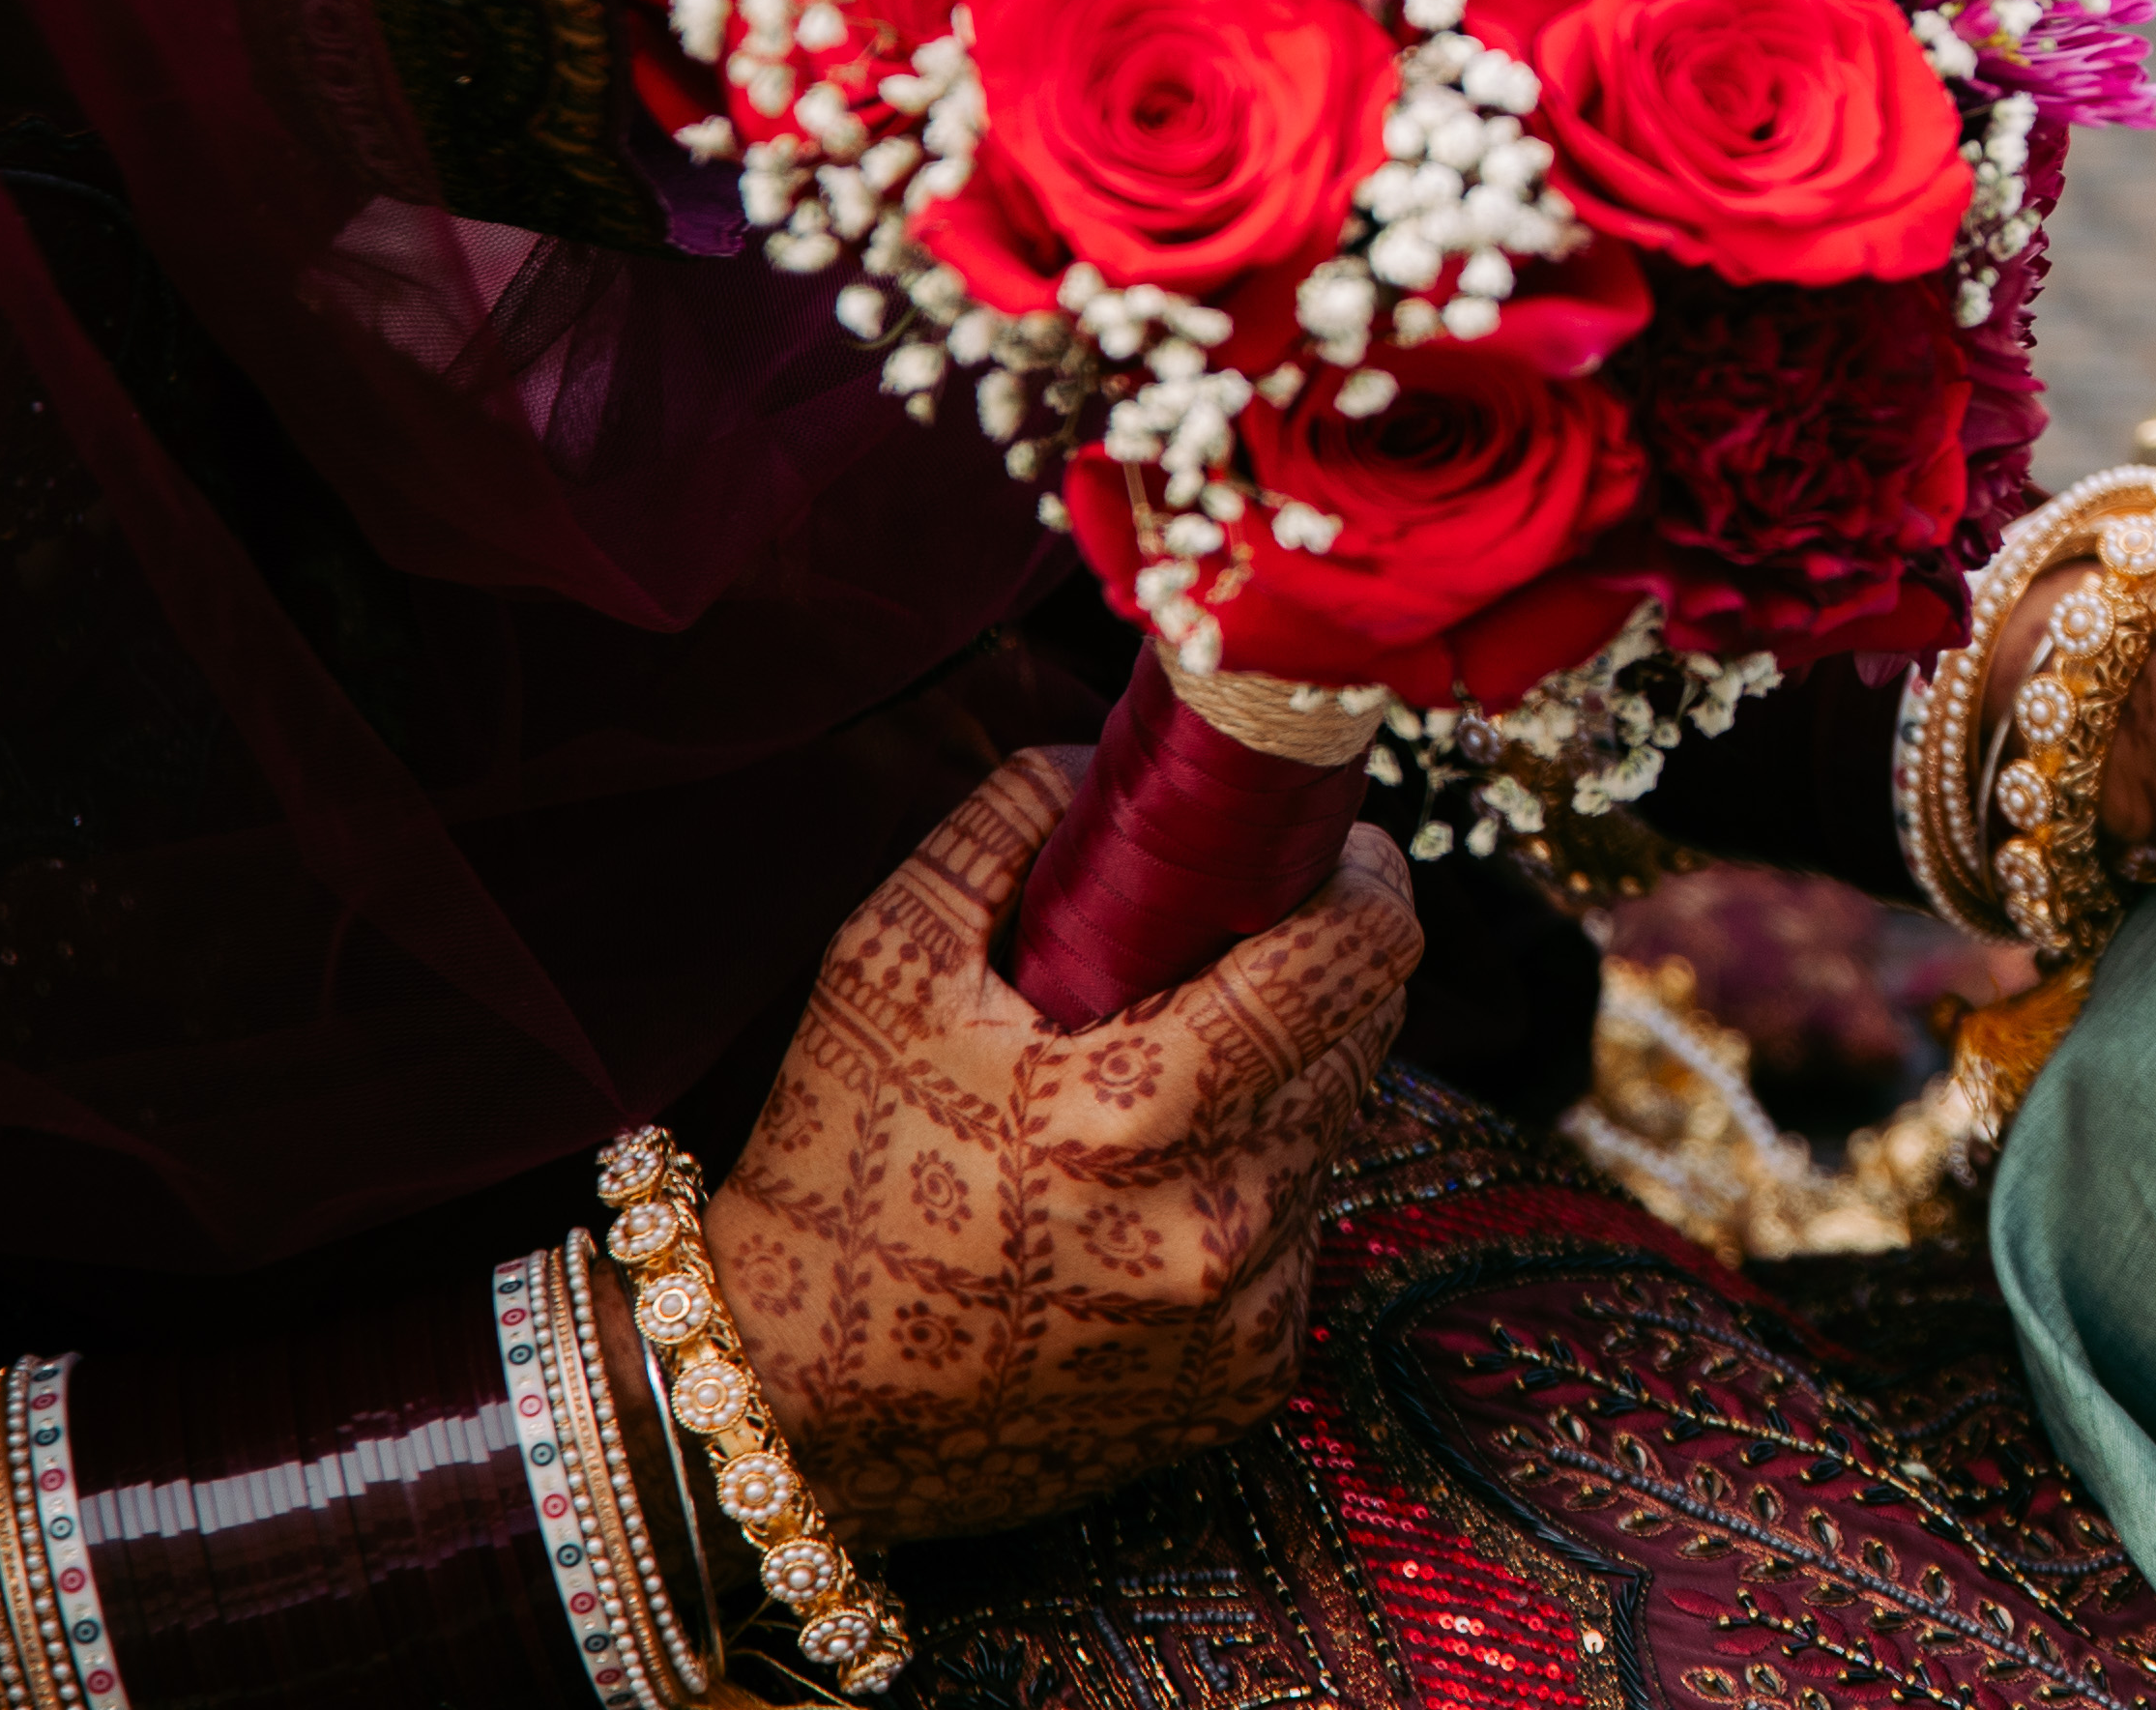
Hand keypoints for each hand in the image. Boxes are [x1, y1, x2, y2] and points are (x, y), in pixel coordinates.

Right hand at [707, 751, 1420, 1541]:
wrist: (790, 1404)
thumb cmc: (834, 1168)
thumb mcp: (884, 968)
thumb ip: (1004, 828)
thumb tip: (1107, 750)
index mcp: (1139, 1114)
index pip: (1360, 950)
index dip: (1358, 874)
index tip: (1317, 847)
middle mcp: (1217, 1225)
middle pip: (1365, 1032)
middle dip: (1314, 971)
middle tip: (1227, 949)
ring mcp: (1240, 1314)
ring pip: (1332, 1131)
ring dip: (1278, 1081)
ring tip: (1156, 1077)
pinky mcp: (1245, 1377)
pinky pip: (1293, 1234)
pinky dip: (1240, 1190)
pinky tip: (1135, 1196)